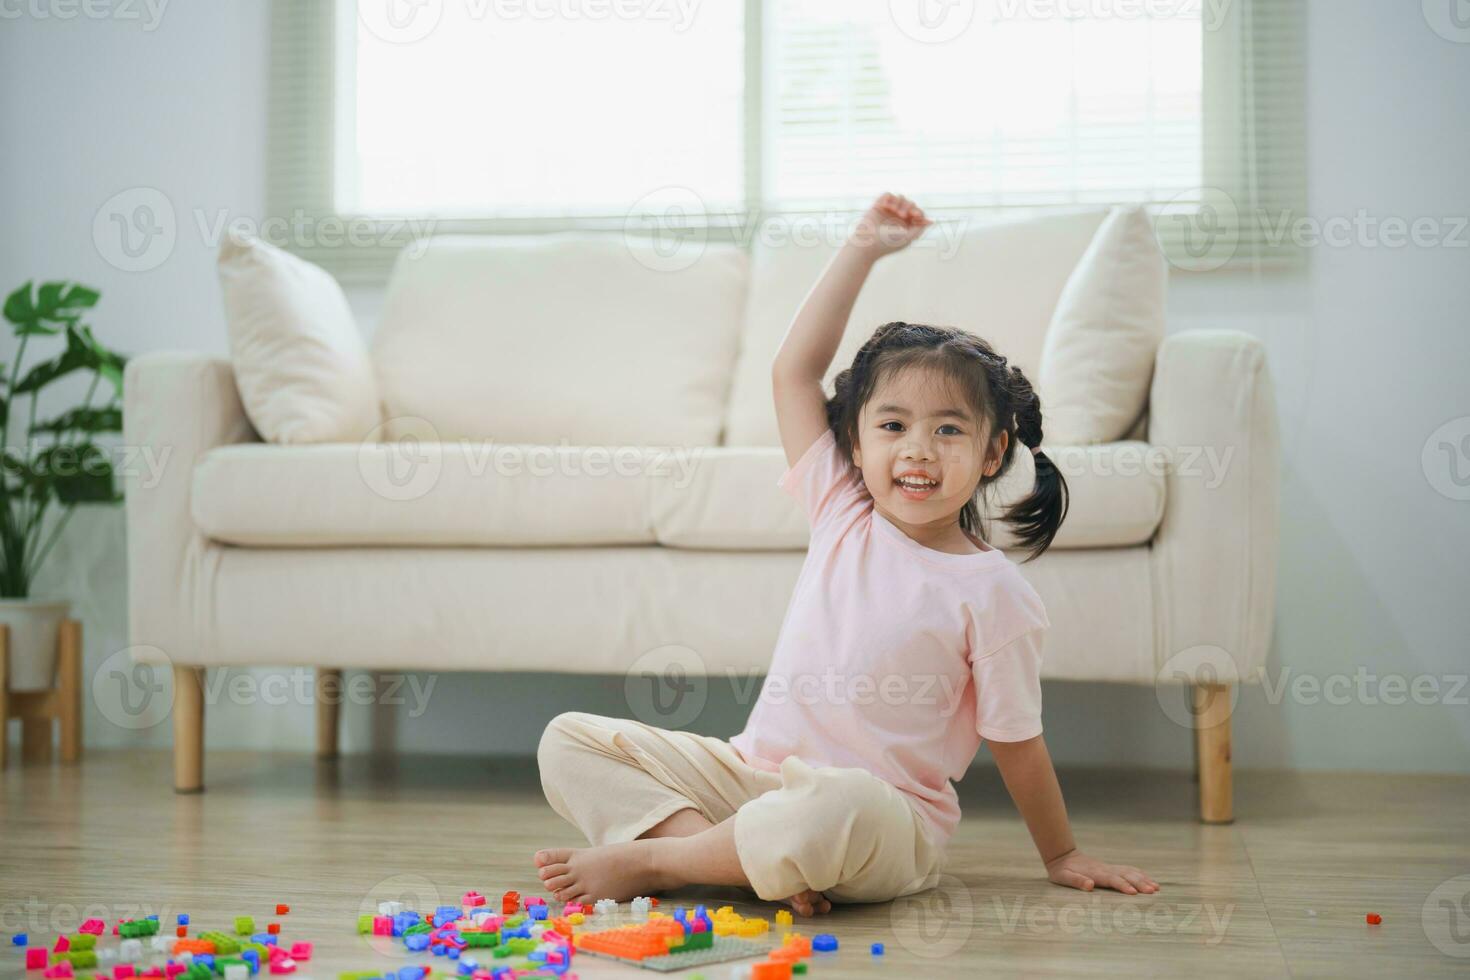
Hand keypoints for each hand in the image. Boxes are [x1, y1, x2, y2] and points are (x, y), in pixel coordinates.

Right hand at [849, 192, 931, 256]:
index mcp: (905, 226)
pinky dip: (889, 198)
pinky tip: (887, 207)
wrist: (868, 243)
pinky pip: (887, 195)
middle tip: (903, 215)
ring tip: (894, 211)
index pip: (917, 213)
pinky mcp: (878, 206)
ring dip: (899, 203)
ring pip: (900, 198)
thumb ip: (919, 229)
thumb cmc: (887, 244)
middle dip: (909, 207)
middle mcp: (897, 218)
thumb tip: (930, 221)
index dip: (918, 212)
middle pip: (910, 203)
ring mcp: (887, 211)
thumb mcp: (908, 238)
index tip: (915, 215)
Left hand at [1044, 849, 1159, 894]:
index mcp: (1096, 874)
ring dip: (1143, 879)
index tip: (1134, 893)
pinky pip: (1127, 870)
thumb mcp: (1063, 876)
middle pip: (1125, 876)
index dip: (1123, 886)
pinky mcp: (1110, 869)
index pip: (1112, 880)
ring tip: (1156, 888)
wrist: (1062, 855)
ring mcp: (1109, 868)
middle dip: (1140, 883)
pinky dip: (1139, 874)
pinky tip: (1148, 879)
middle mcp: (1105, 870)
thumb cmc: (1062, 870)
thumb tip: (1089, 885)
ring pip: (1129, 872)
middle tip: (1153, 891)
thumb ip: (1076, 880)